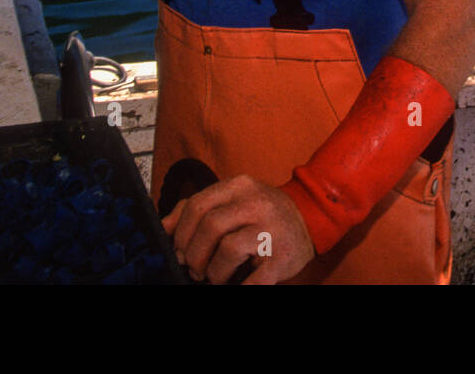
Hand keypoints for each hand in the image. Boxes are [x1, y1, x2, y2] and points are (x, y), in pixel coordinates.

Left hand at [160, 174, 315, 284]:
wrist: (310, 217)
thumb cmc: (262, 213)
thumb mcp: (233, 199)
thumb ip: (198, 207)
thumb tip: (164, 227)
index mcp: (240, 186)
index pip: (198, 204)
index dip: (181, 232)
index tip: (179, 249)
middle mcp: (257, 204)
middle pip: (210, 226)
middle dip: (194, 254)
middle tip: (194, 268)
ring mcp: (271, 230)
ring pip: (228, 249)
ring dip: (214, 271)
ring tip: (215, 276)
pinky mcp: (282, 256)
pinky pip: (253, 279)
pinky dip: (238, 287)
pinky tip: (235, 285)